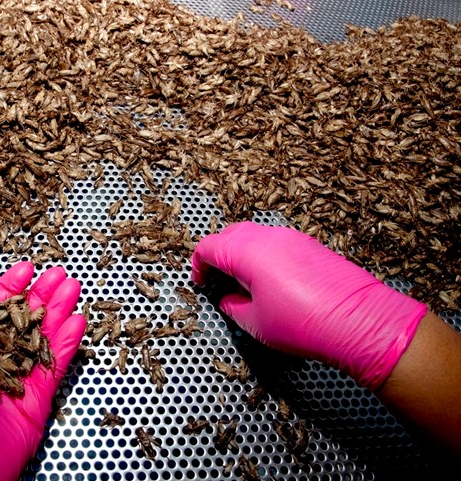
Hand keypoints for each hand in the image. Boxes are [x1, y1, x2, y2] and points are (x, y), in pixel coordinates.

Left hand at [0, 261, 85, 480]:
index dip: (10, 287)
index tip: (25, 267)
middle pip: (23, 319)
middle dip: (41, 295)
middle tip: (58, 273)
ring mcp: (18, 379)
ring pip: (43, 337)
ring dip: (59, 311)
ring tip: (73, 287)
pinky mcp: (38, 400)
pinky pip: (56, 365)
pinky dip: (68, 343)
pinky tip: (77, 322)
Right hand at [192, 222, 427, 388]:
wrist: (361, 322)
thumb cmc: (304, 324)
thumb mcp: (255, 324)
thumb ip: (233, 307)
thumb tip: (228, 300)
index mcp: (247, 252)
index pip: (208, 247)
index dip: (198, 265)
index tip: (200, 282)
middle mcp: (268, 237)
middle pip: (230, 235)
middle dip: (218, 256)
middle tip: (218, 281)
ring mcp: (292, 237)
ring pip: (254, 236)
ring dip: (242, 254)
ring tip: (245, 283)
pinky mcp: (310, 245)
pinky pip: (277, 242)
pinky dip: (264, 255)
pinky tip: (271, 282)